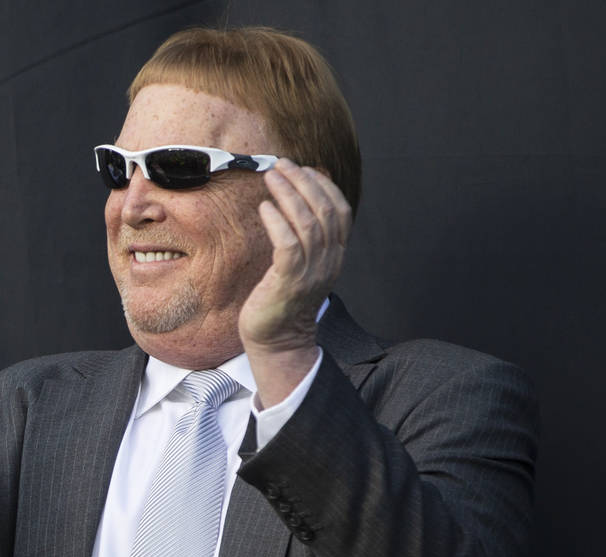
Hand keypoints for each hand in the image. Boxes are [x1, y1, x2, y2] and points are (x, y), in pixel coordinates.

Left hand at [239, 159, 350, 406]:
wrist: (278, 341)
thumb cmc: (282, 300)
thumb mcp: (301, 265)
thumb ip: (304, 238)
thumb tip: (293, 203)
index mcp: (335, 255)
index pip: (340, 211)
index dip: (323, 185)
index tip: (302, 168)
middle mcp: (329, 261)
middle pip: (324, 211)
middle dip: (302, 181)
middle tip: (281, 165)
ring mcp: (311, 272)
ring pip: (308, 223)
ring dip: (288, 194)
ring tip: (271, 177)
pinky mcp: (289, 282)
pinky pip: (288, 244)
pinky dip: (277, 221)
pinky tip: (265, 208)